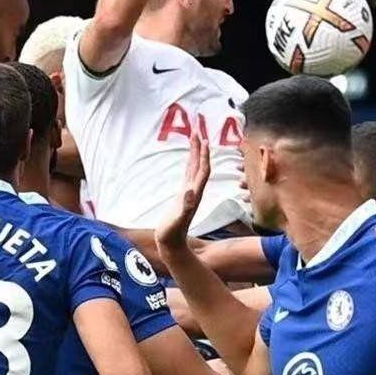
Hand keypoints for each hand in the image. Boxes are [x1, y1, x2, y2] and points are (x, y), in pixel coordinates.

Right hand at [158, 130, 209, 251]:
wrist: (172, 244)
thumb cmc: (172, 233)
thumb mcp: (178, 220)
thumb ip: (185, 206)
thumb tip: (191, 191)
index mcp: (195, 194)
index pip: (203, 170)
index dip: (204, 155)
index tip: (203, 139)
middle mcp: (194, 191)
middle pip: (200, 165)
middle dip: (200, 148)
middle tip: (198, 130)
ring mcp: (189, 192)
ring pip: (194, 168)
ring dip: (196, 153)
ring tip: (194, 137)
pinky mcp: (182, 195)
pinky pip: (188, 174)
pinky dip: (189, 164)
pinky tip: (189, 158)